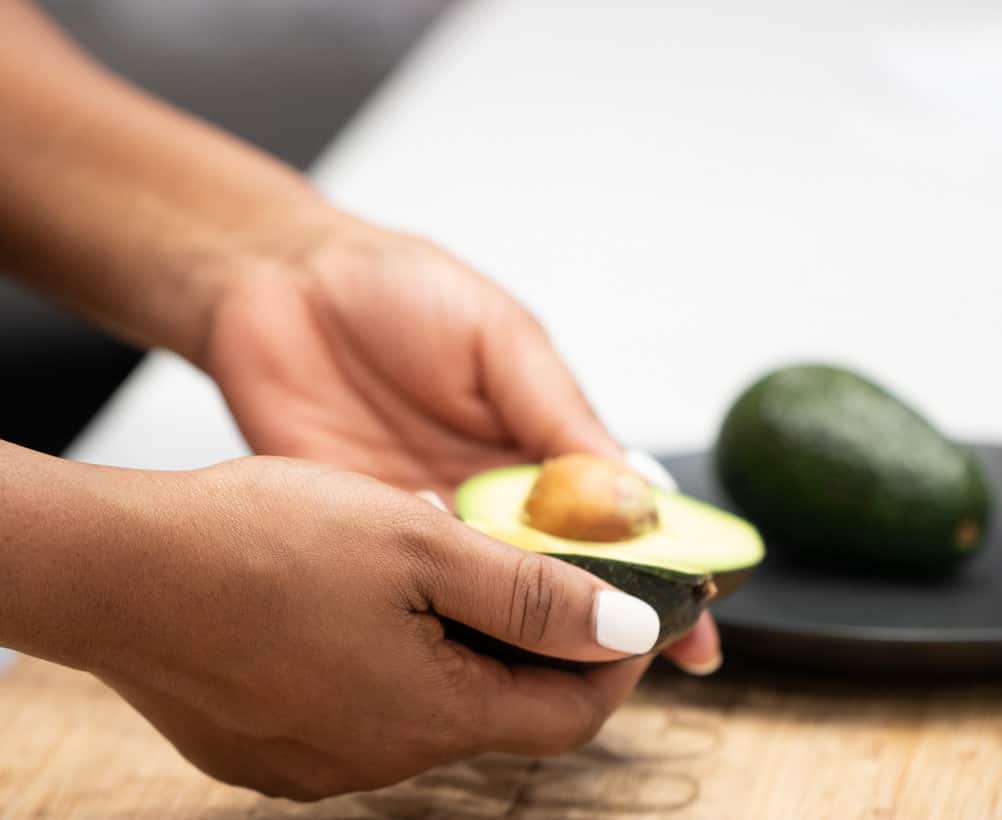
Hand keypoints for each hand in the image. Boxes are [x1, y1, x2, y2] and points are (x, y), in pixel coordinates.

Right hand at [94, 457, 654, 799]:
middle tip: (545, 574)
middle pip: (501, 709)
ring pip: (432, 704)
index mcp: (433, 714)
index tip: (638, 610)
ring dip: (461, 643)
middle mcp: (381, 759)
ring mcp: (322, 761)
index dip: (616, 661)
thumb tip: (628, 632)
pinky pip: (366, 707)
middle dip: (537, 645)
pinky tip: (369, 599)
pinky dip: (396, 656)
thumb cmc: (258, 544)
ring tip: (447, 567)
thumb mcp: (423, 545)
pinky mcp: (276, 747)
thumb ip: (533, 596)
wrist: (116, 570)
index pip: (570, 713)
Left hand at [203, 215, 720, 672]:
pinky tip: (465, 632)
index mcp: (535, 442)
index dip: (659, 574)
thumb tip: (639, 492)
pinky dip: (439, 607)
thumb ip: (559, 416)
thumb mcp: (501, 341)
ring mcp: (428, 519)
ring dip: (524, 629)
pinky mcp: (363, 535)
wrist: (275, 279)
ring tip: (564, 669)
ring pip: (490, 593)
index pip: (613, 520)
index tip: (699, 628)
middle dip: (599, 626)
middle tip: (632, 672)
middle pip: (557, 574)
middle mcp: (489, 493)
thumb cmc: (398, 289)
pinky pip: (410, 584)